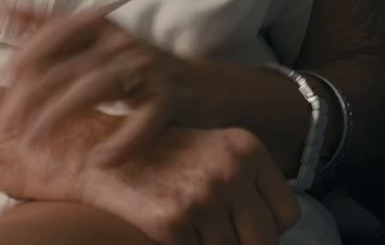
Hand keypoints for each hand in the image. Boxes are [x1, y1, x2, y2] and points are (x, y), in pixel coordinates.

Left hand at [0, 3, 204, 167]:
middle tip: (4, 125)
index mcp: (103, 28)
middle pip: (69, 65)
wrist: (207, 87)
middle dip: (30, 96)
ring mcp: (150, 71)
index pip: (58, 30)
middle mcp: (124, 44)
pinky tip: (99, 161)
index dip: (28, 54)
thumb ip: (47, 26)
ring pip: (97, 88)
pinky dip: (121, 142)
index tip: (1, 81)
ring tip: (33, 142)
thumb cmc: (137, 68)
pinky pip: (144, 122)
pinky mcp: (173, 101)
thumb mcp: (95, 42)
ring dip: (60, 116)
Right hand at [77, 125, 300, 244]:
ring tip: (191, 227)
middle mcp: (230, 169)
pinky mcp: (174, 219)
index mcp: (246, 149)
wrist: (98, 152)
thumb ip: (247, 184)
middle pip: (264, 240)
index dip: (268, 228)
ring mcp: (203, 194)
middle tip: (213, 233)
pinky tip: (169, 229)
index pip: (287, 213)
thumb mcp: (214, 153)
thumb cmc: (161, 158)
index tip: (244, 228)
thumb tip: (273, 232)